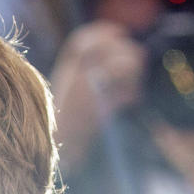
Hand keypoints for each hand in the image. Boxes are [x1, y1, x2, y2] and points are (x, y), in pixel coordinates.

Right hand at [50, 21, 145, 170]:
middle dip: (127, 51)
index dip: (102, 33)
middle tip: (139, 60)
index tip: (120, 33)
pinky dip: (132, 95)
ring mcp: (85, 97)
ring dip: (133, 73)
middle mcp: (73, 81)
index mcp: (64, 75)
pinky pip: (123, 95)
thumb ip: (83, 77)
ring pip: (119, 67)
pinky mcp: (97, 114)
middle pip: (105, 49)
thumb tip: (116, 58)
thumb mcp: (68, 98)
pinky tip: (132, 101)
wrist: (55, 161)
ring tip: (135, 86)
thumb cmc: (65, 132)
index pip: (81, 42)